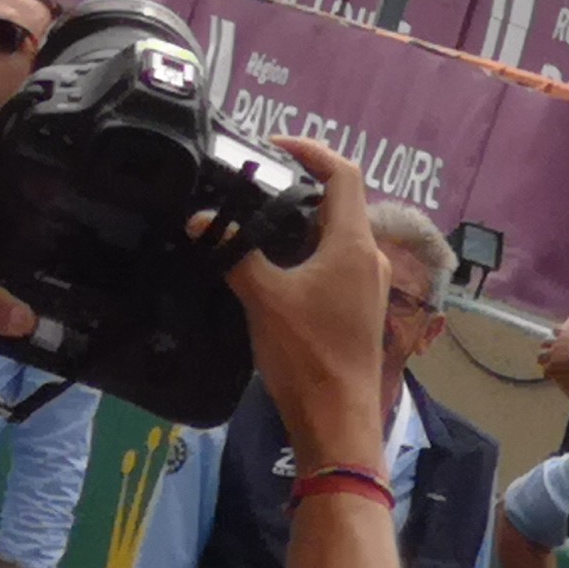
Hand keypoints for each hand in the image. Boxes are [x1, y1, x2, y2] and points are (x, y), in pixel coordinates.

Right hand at [227, 135, 391, 473]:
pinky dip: (305, 252)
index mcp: (354, 245)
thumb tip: (199, 221)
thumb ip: (233, 252)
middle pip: (340, 203)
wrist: (337, 421)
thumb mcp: (263, 297)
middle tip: (253, 185)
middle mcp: (370, 258)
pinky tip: (271, 268)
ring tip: (254, 223)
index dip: (311, 151)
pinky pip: (335, 263)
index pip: (343, 174)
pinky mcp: (359, 309)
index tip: (273, 146)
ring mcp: (368, 286)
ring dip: (299, 224)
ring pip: (336, 236)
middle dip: (298, 188)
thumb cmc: (307, 354)